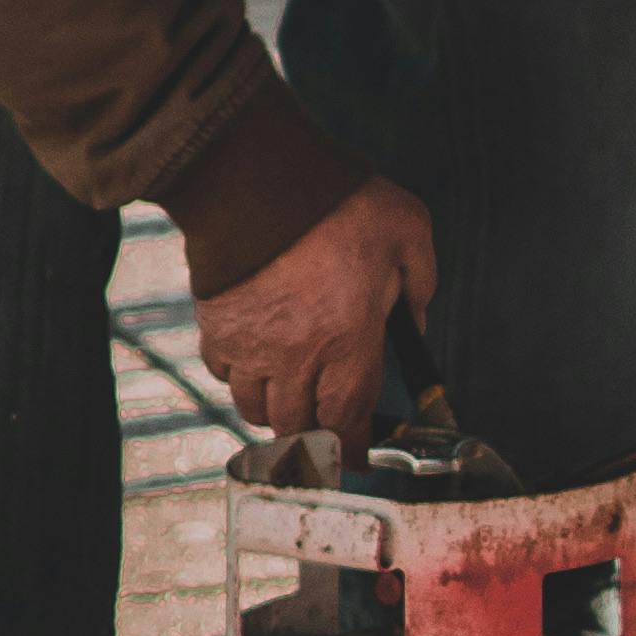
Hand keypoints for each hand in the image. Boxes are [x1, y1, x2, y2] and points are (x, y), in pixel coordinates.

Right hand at [196, 173, 436, 454]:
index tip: (357, 459)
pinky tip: (256, 355)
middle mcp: (296, 358)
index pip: (349, 423)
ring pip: (256, 411)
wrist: (258, 177)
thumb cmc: (339, 201)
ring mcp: (250, 349)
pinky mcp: (216, 330)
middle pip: (299, 428)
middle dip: (316, 434)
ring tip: (291, 390)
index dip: (353, 452)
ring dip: (276, 410)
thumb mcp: (407, 230)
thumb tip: (416, 321)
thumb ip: (420, 283)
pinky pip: (224, 377)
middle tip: (326, 423)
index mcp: (348, 341)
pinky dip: (241, 377)